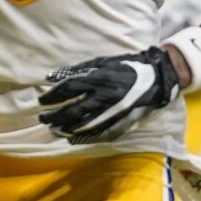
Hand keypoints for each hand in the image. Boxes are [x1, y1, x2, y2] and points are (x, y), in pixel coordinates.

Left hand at [37, 46, 180, 144]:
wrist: (157, 78)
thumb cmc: (127, 66)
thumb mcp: (103, 61)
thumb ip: (78, 70)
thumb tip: (51, 77)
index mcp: (101, 77)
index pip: (69, 88)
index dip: (52, 96)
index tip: (42, 101)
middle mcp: (106, 96)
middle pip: (73, 110)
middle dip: (54, 116)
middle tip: (43, 118)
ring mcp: (114, 111)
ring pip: (83, 124)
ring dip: (65, 128)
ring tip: (54, 129)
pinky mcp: (123, 122)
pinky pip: (100, 134)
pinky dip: (84, 138)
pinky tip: (72, 138)